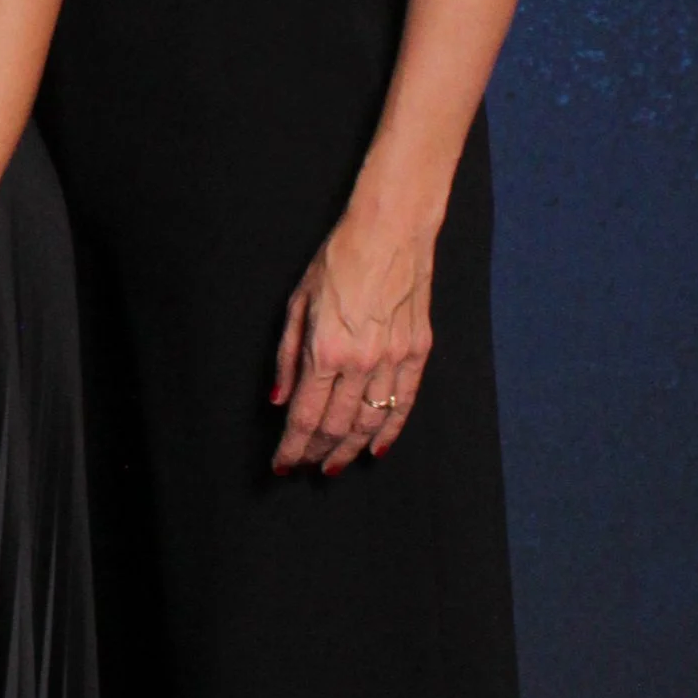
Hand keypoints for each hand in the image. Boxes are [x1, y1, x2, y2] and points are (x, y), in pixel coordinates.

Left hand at [271, 212, 434, 475]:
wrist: (391, 230)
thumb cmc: (339, 259)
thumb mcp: (297, 303)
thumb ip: (288, 357)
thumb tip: (280, 398)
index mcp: (326, 351)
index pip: (306, 417)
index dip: (292, 447)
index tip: (282, 464)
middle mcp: (361, 362)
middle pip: (337, 427)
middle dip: (317, 453)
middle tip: (305, 466)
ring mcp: (394, 360)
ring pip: (370, 422)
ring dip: (349, 450)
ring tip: (334, 465)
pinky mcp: (418, 352)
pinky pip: (404, 404)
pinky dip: (390, 431)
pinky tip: (375, 448)